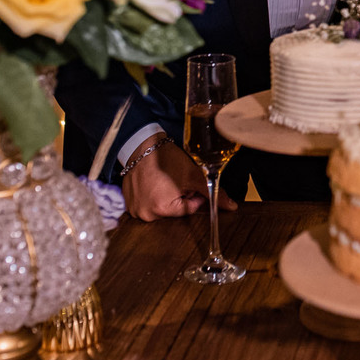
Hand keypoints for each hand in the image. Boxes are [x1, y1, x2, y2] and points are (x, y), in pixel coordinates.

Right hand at [121, 135, 236, 220]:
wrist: (142, 144)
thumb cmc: (167, 159)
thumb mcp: (194, 175)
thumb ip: (213, 192)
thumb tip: (232, 207)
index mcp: (161, 210)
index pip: (190, 208)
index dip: (193, 192)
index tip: (186, 180)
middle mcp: (144, 214)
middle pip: (175, 209)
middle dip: (180, 195)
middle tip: (174, 178)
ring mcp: (134, 209)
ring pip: (162, 206)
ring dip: (167, 195)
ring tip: (163, 179)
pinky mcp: (127, 202)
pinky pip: (148, 202)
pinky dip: (153, 193)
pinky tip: (154, 181)